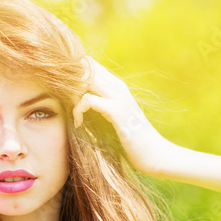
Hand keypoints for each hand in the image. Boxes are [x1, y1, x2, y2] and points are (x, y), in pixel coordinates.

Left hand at [73, 56, 181, 175]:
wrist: (155, 155)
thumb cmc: (132, 141)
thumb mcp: (113, 119)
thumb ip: (100, 107)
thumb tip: (77, 103)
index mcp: (117, 87)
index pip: (91, 65)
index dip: (73, 74)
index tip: (65, 95)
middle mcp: (119, 87)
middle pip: (86, 68)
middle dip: (69, 83)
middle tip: (65, 104)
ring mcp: (120, 98)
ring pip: (86, 80)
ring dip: (72, 96)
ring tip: (74, 114)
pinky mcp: (117, 111)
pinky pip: (88, 99)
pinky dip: (78, 110)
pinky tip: (79, 123)